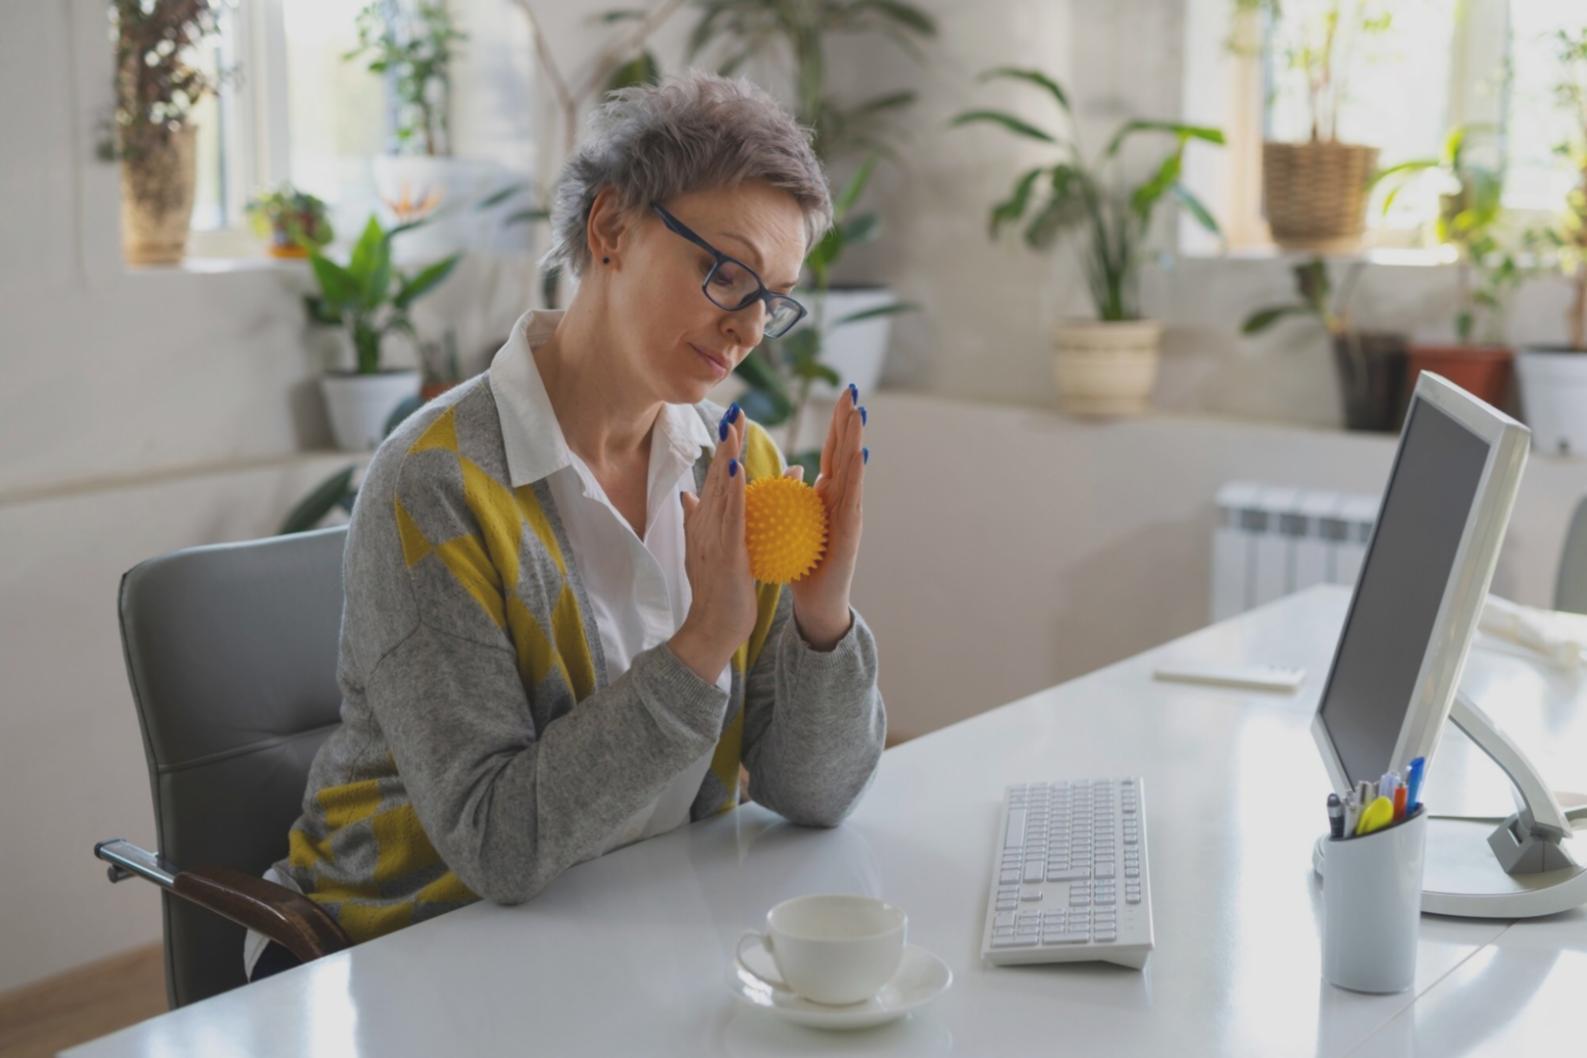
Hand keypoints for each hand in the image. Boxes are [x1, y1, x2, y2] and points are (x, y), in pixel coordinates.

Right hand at [673, 405, 757, 680]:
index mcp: (705, 524)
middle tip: (736, 409)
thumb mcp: (709, 551)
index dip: (723, 449)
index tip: (733, 421)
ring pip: (722, 489)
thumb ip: (701, 522)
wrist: (711, 629)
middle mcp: (705, 525)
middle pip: (715, 475)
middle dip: (725, 442)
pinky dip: (732, 491)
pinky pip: (730, 517)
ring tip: (734, 426)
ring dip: (727, 456)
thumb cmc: (716, 593)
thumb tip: (688, 495)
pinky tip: (737, 469)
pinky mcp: (725, 552)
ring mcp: (712, 538)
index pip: (715, 479)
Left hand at [790, 383, 867, 648]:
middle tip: (853, 390)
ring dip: (856, 439)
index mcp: (826, 494)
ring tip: (859, 413)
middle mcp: (843, 498)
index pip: (830, 450)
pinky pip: (852, 497)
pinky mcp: (851, 529)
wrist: (815, 601)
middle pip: (845, 451)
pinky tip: (858, 456)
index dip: (835, 423)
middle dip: (850, 421)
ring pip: (853, 468)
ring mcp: (850, 511)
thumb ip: (785, 497)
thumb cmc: (799, 564)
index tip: (839, 393)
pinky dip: (855, 475)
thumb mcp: (787, 524)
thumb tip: (778, 473)